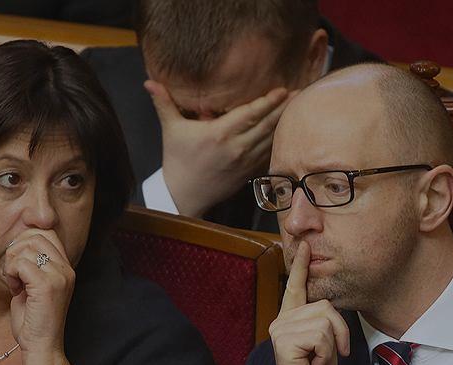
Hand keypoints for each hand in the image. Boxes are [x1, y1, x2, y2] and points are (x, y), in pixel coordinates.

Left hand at [2, 229, 74, 364]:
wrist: (41, 346)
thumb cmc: (35, 320)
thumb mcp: (35, 286)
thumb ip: (32, 264)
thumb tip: (18, 243)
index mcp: (65, 268)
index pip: (46, 232)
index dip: (25, 242)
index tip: (19, 264)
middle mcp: (66, 269)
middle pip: (35, 236)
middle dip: (16, 251)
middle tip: (14, 273)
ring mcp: (58, 276)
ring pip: (25, 248)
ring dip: (12, 264)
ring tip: (15, 283)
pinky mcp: (47, 285)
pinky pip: (20, 264)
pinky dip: (11, 274)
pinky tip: (15, 289)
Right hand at [144, 80, 291, 217]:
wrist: (183, 195)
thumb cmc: (176, 160)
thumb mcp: (170, 130)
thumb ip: (164, 103)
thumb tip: (148, 81)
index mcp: (218, 134)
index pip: (249, 114)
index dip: (268, 101)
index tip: (282, 90)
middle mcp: (235, 147)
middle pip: (266, 124)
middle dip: (285, 108)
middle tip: (303, 92)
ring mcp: (244, 162)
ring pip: (271, 139)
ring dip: (286, 123)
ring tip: (301, 108)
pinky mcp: (248, 172)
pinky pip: (268, 154)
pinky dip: (279, 142)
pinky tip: (290, 132)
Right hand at [268, 242, 349, 364]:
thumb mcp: (325, 343)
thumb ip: (323, 322)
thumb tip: (327, 309)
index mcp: (290, 318)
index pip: (295, 287)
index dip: (301, 266)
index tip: (304, 245)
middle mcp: (282, 319)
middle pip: (326, 307)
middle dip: (339, 333)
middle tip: (330, 355)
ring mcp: (280, 328)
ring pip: (326, 322)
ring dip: (332, 346)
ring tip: (318, 361)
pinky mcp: (284, 340)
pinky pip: (322, 336)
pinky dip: (326, 354)